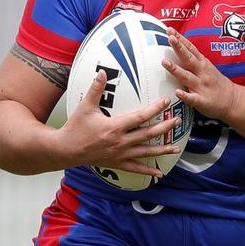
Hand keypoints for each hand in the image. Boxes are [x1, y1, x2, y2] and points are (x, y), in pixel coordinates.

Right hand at [59, 70, 181, 176]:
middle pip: (148, 134)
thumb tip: (102, 72)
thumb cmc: (75, 128)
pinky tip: (160, 173)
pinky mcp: (117, 163)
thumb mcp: (85, 107)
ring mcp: (120, 154)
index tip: (166, 102)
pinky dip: (148, 170)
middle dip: (165, 127)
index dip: (155, 109)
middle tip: (178, 121)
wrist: (66, 150)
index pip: (140, 117)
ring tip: (176, 147)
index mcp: (115, 127)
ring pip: (146, 152)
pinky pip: (136, 168)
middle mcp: (121, 142)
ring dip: (162, 149)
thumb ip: (96, 89)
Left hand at [162, 29, 238, 122]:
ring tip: (164, 62)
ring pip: (187, 77)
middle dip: (179, 48)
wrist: (232, 100)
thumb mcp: (206, 67)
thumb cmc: (215, 83)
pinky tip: (177, 92)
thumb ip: (193, 59)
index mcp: (202, 63)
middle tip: (170, 38)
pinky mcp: (202, 101)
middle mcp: (202, 72)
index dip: (180, 39)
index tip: (170, 30)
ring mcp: (202, 86)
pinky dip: (185, 95)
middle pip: (188, 58)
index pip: (190, 48)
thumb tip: (178, 48)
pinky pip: (192, 98)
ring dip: (176, 69)